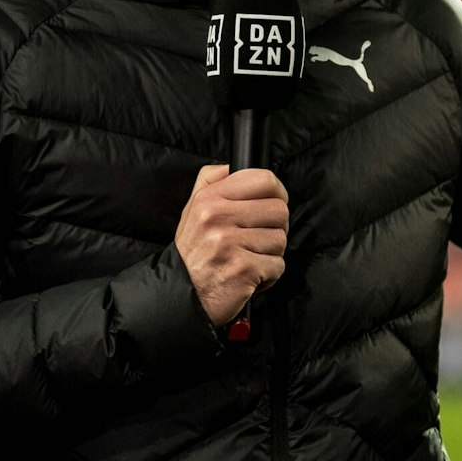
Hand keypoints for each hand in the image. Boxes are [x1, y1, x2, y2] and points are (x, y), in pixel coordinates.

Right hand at [175, 164, 288, 324]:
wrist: (181, 294)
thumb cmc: (194, 253)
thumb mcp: (193, 209)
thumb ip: (211, 181)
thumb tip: (233, 166)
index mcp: (209, 199)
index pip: (264, 180)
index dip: (277, 193)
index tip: (273, 204)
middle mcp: (217, 218)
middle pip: (280, 210)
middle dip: (274, 228)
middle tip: (255, 239)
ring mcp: (229, 243)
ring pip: (281, 239)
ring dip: (270, 253)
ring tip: (247, 258)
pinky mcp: (243, 269)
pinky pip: (277, 266)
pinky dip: (268, 275)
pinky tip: (248, 275)